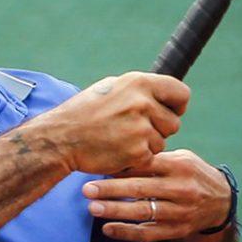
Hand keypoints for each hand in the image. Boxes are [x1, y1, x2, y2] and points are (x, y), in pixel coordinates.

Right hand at [36, 72, 189, 174]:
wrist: (61, 138)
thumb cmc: (83, 112)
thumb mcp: (110, 88)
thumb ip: (139, 90)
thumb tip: (163, 93)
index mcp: (138, 83)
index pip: (181, 93)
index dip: (177, 105)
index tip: (169, 112)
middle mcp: (143, 103)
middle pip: (174, 122)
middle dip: (160, 129)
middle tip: (135, 130)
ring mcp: (141, 128)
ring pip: (162, 142)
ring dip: (146, 145)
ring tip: (120, 139)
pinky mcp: (137, 151)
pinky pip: (150, 157)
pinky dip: (136, 158)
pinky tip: (117, 150)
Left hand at [81, 149, 230, 241]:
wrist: (221, 200)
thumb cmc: (191, 172)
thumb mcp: (179, 158)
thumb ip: (153, 158)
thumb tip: (117, 156)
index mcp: (179, 165)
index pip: (146, 164)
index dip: (121, 166)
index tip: (97, 165)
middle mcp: (181, 189)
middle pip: (142, 189)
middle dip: (112, 189)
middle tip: (86, 189)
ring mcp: (180, 211)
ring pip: (144, 212)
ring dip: (116, 211)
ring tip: (92, 208)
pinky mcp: (178, 230)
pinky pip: (149, 233)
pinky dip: (127, 232)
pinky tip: (107, 229)